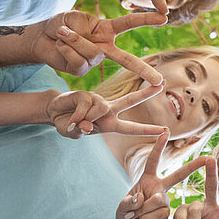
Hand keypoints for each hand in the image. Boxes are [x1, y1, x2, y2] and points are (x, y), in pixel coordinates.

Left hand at [34, 10, 166, 81]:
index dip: (146, 19)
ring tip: (61, 33)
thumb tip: (88, 44)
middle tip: (159, 83)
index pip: (129, 24)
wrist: (40, 38)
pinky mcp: (81, 70)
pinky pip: (79, 61)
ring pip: (92, 53)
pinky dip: (66, 49)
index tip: (164, 17)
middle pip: (127, 59)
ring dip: (74, 40)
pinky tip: (59, 45)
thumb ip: (83, 28)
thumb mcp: (73, 18)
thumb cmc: (59, 24)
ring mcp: (93, 61)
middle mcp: (104, 47)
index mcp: (106, 30)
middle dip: (143, 70)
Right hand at [45, 84, 163, 137]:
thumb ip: (83, 131)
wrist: (53, 112)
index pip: (132, 128)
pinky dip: (78, 115)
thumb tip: (88, 126)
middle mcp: (108, 110)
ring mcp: (98, 100)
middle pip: (130, 100)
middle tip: (162, 84)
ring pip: (101, 107)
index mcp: (110, 123)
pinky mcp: (86, 93)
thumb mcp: (76, 133)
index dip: (148, 130)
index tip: (165, 131)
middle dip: (146, 93)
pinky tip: (71, 117)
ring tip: (76, 123)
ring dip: (87, 119)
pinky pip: (86, 105)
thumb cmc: (68, 124)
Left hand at [116, 134, 210, 218]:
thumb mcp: (121, 207)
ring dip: (142, 211)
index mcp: (148, 179)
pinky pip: (160, 214)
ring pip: (158, 200)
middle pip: (178, 175)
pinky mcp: (166, 213)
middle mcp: (159, 187)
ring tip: (134, 217)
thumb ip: (128, 202)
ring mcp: (164, 200)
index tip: (165, 132)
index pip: (154, 160)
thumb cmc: (124, 215)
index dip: (159, 147)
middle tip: (208, 158)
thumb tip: (143, 199)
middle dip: (194, 166)